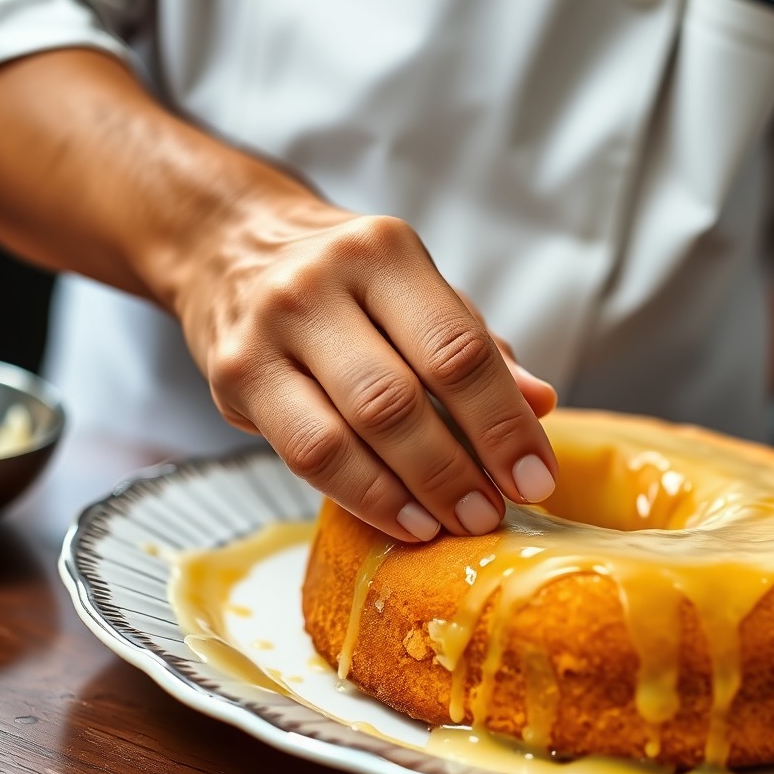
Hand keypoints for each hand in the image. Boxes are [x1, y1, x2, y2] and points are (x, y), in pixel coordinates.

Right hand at [172, 200, 558, 541]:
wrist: (233, 249)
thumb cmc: (346, 282)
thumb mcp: (416, 293)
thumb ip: (474, 347)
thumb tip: (540, 403)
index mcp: (384, 252)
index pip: (457, 349)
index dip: (502, 423)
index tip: (535, 477)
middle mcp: (320, 283)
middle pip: (399, 398)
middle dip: (457, 469)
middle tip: (493, 512)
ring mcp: (268, 331)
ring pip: (347, 434)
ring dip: (410, 492)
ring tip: (452, 523)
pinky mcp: (234, 378)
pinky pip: (305, 455)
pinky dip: (363, 496)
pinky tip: (402, 518)